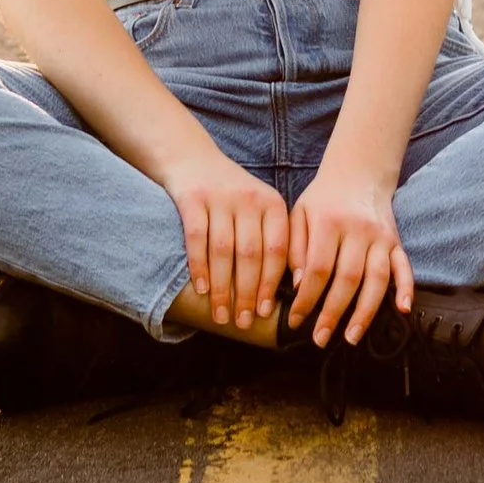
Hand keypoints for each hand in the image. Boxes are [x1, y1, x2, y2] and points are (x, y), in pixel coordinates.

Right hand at [167, 153, 290, 328]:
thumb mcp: (261, 210)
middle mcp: (250, 199)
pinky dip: (199, 266)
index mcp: (273, 204)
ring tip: (221, 315)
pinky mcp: (193, 198)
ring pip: (224, 251)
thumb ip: (274, 242)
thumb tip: (290, 291)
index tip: (266, 312)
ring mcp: (221, 197)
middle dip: (247, 293)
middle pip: (250, 255)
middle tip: (243, 322)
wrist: (194, 160)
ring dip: (222, 288)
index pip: (277, 250)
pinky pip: (197, 238)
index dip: (271, 284)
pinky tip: (201, 289)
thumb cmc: (234, 198)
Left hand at [287, 170, 413, 348]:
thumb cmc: (322, 200)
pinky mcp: (396, 242)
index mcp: (330, 223)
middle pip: (348, 279)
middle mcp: (359, 230)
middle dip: (333, 313)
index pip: (318, 269)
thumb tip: (298, 284)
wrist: (358, 175)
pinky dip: (406, 289)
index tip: (295, 320)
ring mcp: (381, 237)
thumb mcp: (299, 214)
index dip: (306, 298)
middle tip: (320, 338)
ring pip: (377, 279)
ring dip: (365, 312)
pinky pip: (405, 267)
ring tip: (351, 337)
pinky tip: (403, 310)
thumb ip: (294, 247)